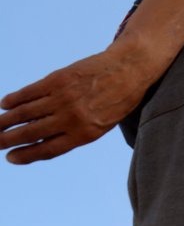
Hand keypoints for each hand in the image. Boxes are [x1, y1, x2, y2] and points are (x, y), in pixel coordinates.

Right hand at [0, 45, 151, 163]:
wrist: (130, 68)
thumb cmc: (117, 100)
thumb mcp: (102, 124)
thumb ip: (74, 132)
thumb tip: (39, 139)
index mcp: (85, 133)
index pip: (47, 150)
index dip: (25, 155)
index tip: (10, 157)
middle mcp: (72, 117)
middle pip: (31, 133)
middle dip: (8, 139)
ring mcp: (64, 97)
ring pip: (26, 113)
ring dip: (6, 120)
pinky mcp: (59, 79)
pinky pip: (30, 92)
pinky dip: (15, 98)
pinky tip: (5, 104)